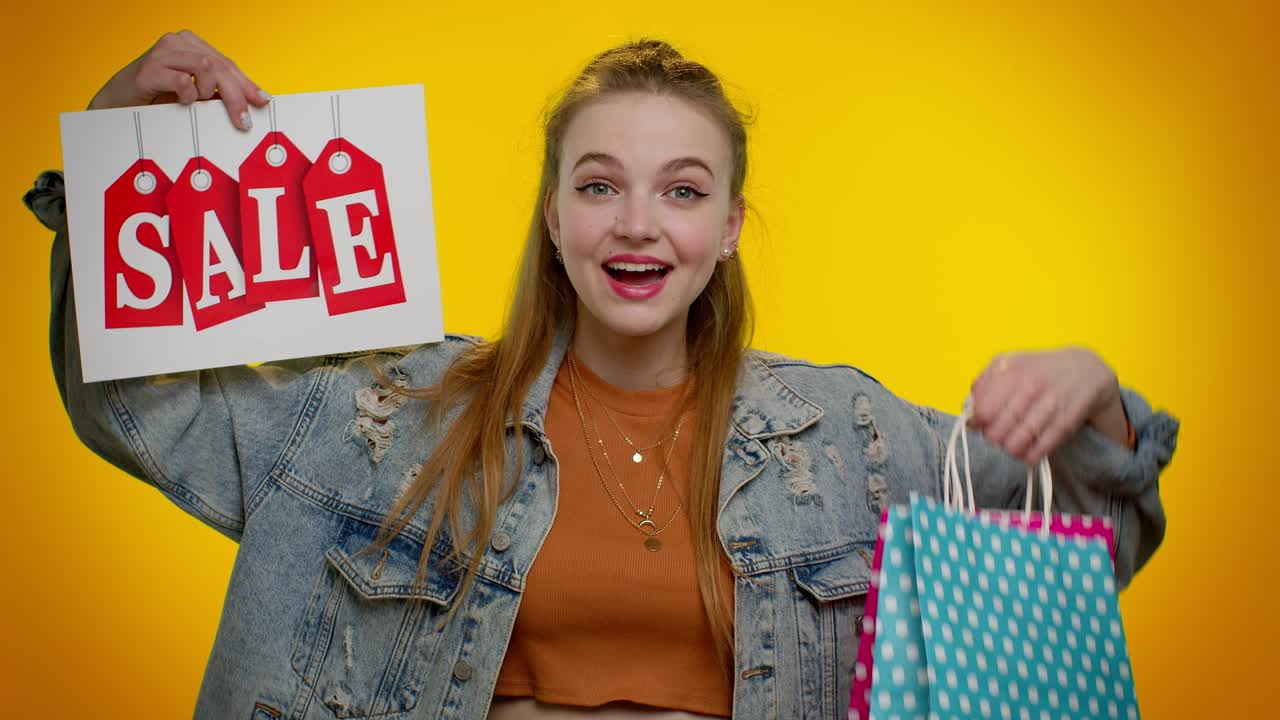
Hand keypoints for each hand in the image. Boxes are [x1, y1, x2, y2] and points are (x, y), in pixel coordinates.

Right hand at [87, 30, 268, 130]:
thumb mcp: (194, 94)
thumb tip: (251, 103)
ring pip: (206, 67)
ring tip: (198, 103)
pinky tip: (183, 101)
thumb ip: (216, 92)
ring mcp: (163, 51)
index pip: (227, 64)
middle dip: (237, 96)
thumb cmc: (157, 98)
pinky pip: (183, 81)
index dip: (246, 84)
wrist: (118, 104)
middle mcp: (178, 42)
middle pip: (220, 66)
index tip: (263, 101)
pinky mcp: (149, 68)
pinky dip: (188, 95)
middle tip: (244, 121)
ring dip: (208, 92)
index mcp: (191, 44)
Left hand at [966, 347, 1122, 463]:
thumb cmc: (1038, 369)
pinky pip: (1038, 451)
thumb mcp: (1009, 364)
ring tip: (1011, 442)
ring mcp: (1049, 406)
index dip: (977, 422)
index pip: (983, 410)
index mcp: (1011, 371)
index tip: (979, 424)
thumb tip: (969, 410)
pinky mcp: (1064, 424)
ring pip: (1014, 445)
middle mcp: (1030, 388)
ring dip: (1008, 448)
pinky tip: (1026, 450)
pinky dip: (1027, 456)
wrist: (1086, 370)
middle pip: (996, 432)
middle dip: (992, 437)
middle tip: (997, 433)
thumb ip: (984, 383)